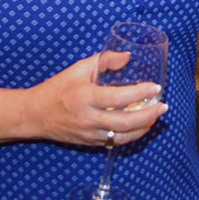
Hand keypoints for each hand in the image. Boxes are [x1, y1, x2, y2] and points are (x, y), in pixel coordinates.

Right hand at [23, 52, 167, 147]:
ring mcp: (89, 133)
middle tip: (163, 106)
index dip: (140, 93)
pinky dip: (131, 135)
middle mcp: (89, 118)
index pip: (118, 97)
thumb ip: (105, 60)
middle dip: (149, 115)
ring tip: (156, 116)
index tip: (155, 87)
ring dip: (143, 128)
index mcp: (86, 97)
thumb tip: (128, 57)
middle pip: (125, 122)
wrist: (35, 115)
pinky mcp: (90, 143)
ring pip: (122, 136)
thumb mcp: (79, 69)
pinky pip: (115, 142)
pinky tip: (141, 126)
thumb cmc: (58, 88)